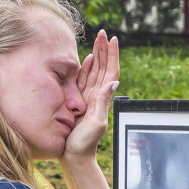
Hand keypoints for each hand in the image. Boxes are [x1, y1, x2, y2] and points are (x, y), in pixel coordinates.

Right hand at [63, 30, 119, 164]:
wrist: (74, 155)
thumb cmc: (84, 143)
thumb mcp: (96, 123)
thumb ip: (102, 102)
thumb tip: (113, 83)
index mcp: (102, 98)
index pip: (110, 72)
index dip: (112, 55)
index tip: (113, 40)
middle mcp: (97, 96)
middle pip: (103, 68)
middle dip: (104, 50)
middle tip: (104, 33)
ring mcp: (88, 97)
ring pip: (94, 71)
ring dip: (97, 55)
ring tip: (98, 40)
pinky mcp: (79, 101)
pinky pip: (84, 80)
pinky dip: (87, 68)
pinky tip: (88, 59)